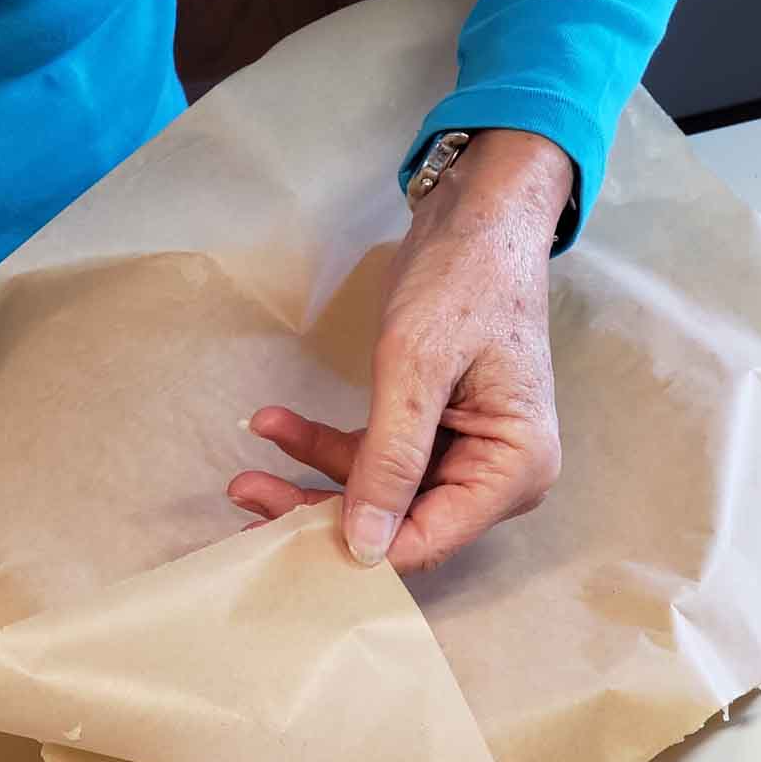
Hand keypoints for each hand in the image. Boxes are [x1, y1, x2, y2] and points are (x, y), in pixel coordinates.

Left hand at [228, 128, 572, 572]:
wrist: (478, 214)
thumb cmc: (462, 278)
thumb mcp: (416, 367)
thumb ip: (389, 460)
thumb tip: (362, 547)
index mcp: (514, 471)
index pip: (429, 541)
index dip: (357, 547)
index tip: (279, 534)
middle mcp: (495, 477)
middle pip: (399, 524)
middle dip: (319, 511)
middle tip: (246, 498)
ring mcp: (464, 455)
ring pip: (377, 495)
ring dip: (311, 476)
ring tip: (246, 467)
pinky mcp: (433, 434)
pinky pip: (374, 458)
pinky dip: (324, 445)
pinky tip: (275, 423)